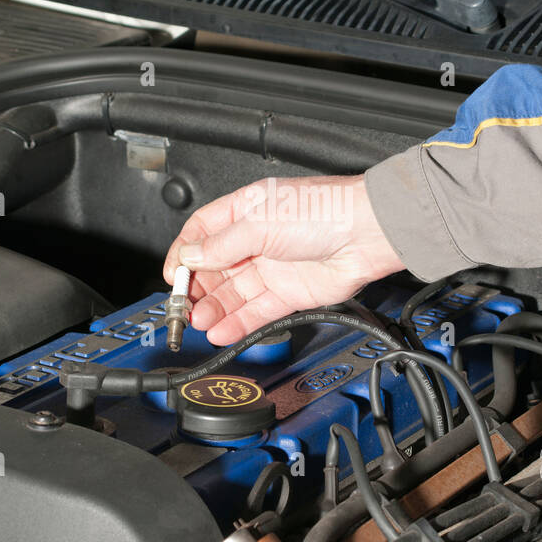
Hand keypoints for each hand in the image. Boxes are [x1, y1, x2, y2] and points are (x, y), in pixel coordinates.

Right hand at [162, 175, 403, 344]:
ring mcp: (274, 267)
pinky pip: (257, 311)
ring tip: (197, 323)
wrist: (368, 232)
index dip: (184, 254)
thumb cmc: (324, 210)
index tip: (173, 275)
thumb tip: (190, 256)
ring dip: (214, 309)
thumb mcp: (260, 222)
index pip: (202, 233)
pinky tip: (221, 332)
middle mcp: (256, 239)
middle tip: (181, 307)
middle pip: (214, 267)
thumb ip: (222, 244)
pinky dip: (238, 323)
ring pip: (234, 293)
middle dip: (196, 288)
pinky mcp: (290, 293)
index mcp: (245, 211)